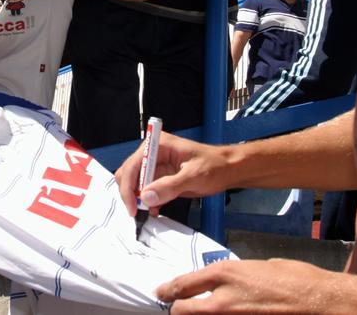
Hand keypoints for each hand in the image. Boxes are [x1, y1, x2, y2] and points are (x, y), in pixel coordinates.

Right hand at [115, 131, 232, 216]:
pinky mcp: (161, 178)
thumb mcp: (193, 176)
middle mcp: (153, 153)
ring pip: (135, 183)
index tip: (133, 207)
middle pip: (128, 173)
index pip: (133, 165)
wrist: (228, 170)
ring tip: (147, 212)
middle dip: (130, 193)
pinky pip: (146, 191)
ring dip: (137, 198)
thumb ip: (169, 186)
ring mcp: (156, 166)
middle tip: (138, 211)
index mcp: (158, 145)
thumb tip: (146, 197)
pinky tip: (155, 209)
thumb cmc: (214, 166)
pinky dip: (146, 201)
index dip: (129, 187)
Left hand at [158, 258, 330, 312]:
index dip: (168, 289)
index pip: (182, 284)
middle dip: (178, 310)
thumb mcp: (261, 267)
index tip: (162, 292)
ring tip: (200, 314)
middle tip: (179, 308)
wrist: (320, 302)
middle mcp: (222, 299)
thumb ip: (237, 276)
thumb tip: (227, 285)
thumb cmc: (297, 280)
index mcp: (226, 273)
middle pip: (180, 311)